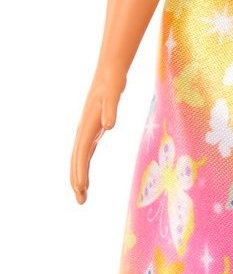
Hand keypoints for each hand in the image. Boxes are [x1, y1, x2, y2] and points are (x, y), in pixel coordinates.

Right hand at [70, 61, 126, 202]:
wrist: (110, 72)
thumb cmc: (112, 82)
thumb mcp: (114, 94)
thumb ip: (111, 109)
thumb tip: (109, 126)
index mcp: (88, 125)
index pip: (82, 153)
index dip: (80, 172)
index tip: (81, 188)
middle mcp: (85, 129)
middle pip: (77, 160)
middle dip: (77, 181)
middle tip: (81, 201)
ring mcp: (88, 129)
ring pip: (80, 157)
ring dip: (79, 176)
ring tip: (82, 194)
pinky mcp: (93, 128)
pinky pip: (86, 151)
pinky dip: (84, 165)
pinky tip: (86, 175)